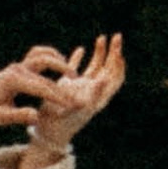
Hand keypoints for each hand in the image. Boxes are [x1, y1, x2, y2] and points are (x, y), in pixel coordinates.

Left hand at [0, 36, 123, 146]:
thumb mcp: (1, 117)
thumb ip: (19, 116)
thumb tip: (36, 115)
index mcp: (13, 81)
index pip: (41, 87)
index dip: (58, 96)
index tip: (72, 104)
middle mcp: (17, 69)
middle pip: (46, 69)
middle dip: (63, 79)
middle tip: (76, 91)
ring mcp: (19, 65)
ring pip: (42, 55)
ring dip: (59, 62)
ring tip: (73, 75)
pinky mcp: (20, 65)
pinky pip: (37, 53)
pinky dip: (50, 55)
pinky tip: (61, 65)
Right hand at [19, 32, 125, 147]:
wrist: (47, 132)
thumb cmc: (64, 123)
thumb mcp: (79, 108)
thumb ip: (92, 94)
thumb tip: (104, 80)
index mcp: (99, 97)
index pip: (116, 79)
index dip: (120, 64)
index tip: (119, 51)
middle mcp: (93, 91)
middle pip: (109, 69)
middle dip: (114, 53)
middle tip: (117, 36)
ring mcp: (81, 88)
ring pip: (95, 67)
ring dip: (100, 53)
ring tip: (102, 37)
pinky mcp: (67, 86)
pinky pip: (76, 69)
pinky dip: (79, 59)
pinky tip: (81, 49)